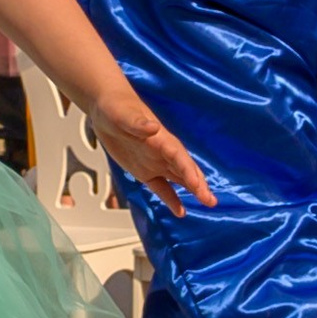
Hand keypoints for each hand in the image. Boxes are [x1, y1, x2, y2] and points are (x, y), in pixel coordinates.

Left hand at [88, 83, 212, 212]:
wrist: (106, 106)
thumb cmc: (116, 105)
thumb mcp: (122, 114)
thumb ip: (137, 122)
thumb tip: (152, 127)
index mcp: (160, 137)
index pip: (178, 156)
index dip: (188, 170)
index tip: (198, 184)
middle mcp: (162, 151)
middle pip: (184, 169)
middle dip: (198, 184)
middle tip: (211, 200)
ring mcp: (155, 162)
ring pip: (179, 178)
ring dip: (193, 190)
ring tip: (208, 203)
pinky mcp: (144, 171)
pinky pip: (160, 187)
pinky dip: (170, 199)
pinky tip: (180, 211)